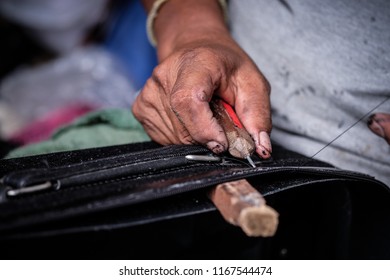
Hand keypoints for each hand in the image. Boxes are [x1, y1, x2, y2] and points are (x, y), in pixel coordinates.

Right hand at [134, 0, 271, 157]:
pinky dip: (182, 139)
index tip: (222, 144)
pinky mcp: (141, 108)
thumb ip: (258, 115)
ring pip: (174, 138)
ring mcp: (148, 93)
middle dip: (207, 140)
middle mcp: (164, 76)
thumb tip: (261, 150)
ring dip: (196, 140)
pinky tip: (190, 121)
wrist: (196, 48)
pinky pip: (163, 139)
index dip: (205, 130)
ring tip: (205, 119)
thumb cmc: (225, 66)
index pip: (188, 102)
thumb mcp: (252, 83)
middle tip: (222, 129)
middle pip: (183, 128)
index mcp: (194, 63)